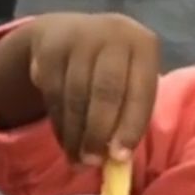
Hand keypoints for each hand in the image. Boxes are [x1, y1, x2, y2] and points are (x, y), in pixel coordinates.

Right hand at [27, 12, 160, 165]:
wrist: (67, 33)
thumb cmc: (110, 68)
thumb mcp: (128, 81)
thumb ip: (128, 114)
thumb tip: (117, 160)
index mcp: (144, 45)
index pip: (140, 91)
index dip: (131, 126)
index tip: (119, 157)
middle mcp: (114, 34)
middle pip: (106, 92)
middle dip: (98, 133)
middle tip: (92, 162)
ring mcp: (80, 37)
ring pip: (77, 96)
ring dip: (76, 134)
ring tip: (78, 160)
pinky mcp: (50, 48)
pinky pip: (55, 95)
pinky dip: (60, 124)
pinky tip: (65, 141)